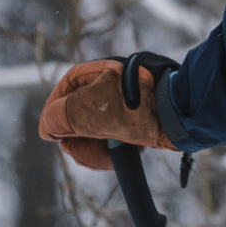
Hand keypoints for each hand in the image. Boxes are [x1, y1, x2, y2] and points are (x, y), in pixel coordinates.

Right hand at [38, 57, 176, 170]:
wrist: (178, 113)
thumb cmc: (133, 107)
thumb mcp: (86, 111)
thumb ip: (59, 118)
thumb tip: (47, 127)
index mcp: (90, 74)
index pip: (58, 99)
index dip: (55, 120)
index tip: (56, 138)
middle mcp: (102, 87)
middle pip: (73, 121)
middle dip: (80, 142)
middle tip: (90, 151)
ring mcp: (117, 104)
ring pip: (91, 134)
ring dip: (97, 150)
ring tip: (113, 152)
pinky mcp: (130, 119)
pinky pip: (110, 139)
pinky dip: (112, 150)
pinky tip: (125, 151)